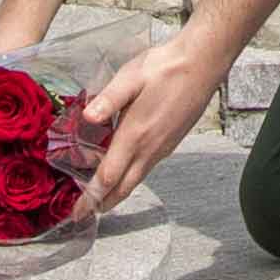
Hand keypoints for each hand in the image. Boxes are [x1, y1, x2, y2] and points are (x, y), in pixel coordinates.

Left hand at [72, 25, 225, 219]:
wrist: (203, 64)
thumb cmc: (165, 67)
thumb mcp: (131, 77)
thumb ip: (108, 99)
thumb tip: (87, 117)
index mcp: (135, 136)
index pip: (108, 177)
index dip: (90, 198)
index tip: (76, 213)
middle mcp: (150, 149)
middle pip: (124, 187)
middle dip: (103, 204)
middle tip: (84, 215)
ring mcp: (163, 148)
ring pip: (136, 179)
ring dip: (116, 192)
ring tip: (99, 197)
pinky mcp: (170, 142)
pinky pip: (146, 168)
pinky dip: (130, 177)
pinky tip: (123, 168)